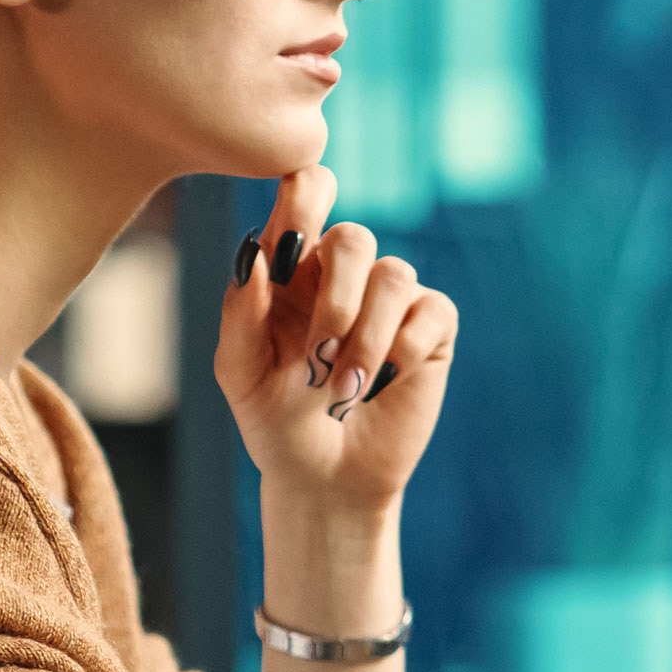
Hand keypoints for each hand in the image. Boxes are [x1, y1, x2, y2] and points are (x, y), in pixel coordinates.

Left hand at [213, 165, 459, 522]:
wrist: (326, 479)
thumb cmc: (275, 421)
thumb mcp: (241, 374)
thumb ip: (240, 314)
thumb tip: (254, 255)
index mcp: (292, 267)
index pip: (306, 192)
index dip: (305, 196)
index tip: (291, 250)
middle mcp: (344, 272)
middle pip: (355, 237)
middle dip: (336, 299)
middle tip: (319, 355)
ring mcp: (391, 298)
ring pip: (396, 275)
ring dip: (367, 338)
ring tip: (345, 390)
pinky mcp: (432, 327)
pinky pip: (430, 311)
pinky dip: (403, 349)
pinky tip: (381, 384)